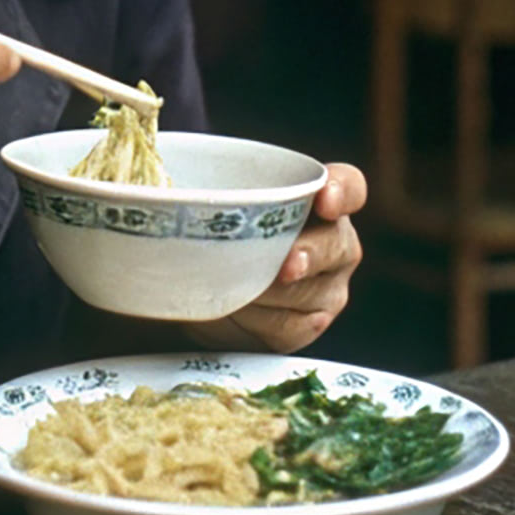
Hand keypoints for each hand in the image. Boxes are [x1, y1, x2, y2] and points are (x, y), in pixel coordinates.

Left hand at [189, 162, 366, 355]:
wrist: (211, 287)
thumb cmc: (221, 230)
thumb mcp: (221, 204)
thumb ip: (220, 193)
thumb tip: (165, 191)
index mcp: (324, 200)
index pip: (349, 187)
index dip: (341, 190)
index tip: (324, 198)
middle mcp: (336, 243)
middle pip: (336, 245)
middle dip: (307, 254)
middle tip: (283, 266)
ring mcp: (329, 287)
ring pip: (309, 293)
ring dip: (268, 292)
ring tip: (235, 287)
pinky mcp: (310, 324)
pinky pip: (290, 327)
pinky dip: (258, 321)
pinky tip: (235, 310)